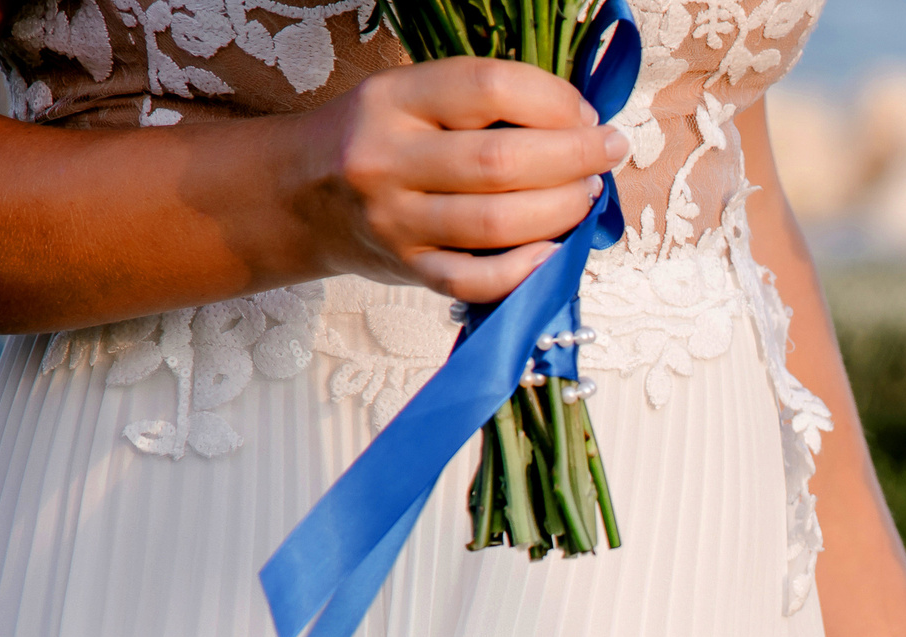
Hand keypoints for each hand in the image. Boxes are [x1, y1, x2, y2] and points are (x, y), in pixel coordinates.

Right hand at [294, 59, 633, 301]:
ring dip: (561, 210)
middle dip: (574, 158)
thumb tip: (578, 124)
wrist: (299, 195)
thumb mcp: (412, 98)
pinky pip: (477, 280)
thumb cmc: (379, 140)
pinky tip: (555, 252)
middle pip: (501, 162)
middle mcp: (389, 158)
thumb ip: (481, 107)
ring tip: (586, 196)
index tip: (586, 114)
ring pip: (497, 223)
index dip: (554, 101)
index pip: (489, 89)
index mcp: (394, 99)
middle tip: (606, 153)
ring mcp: (395, 220)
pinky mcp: (407, 269)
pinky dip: (526, 270)